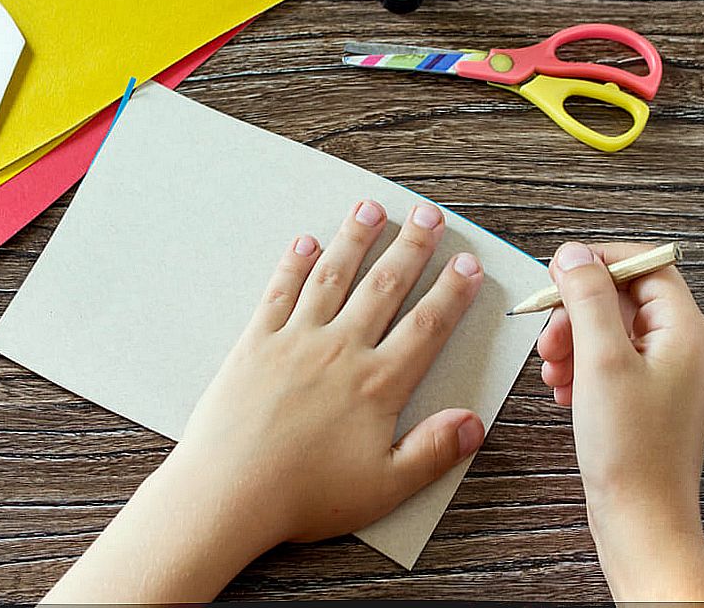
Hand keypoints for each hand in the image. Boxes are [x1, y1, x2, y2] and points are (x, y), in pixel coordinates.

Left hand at [44, 200, 485, 602]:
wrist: (229, 492)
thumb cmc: (304, 494)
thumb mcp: (383, 487)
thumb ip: (432, 452)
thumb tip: (474, 423)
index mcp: (376, 384)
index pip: (426, 326)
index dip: (451, 292)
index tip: (467, 263)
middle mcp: (339, 350)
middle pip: (383, 287)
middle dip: (410, 247)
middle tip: (427, 215)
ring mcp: (294, 340)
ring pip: (332, 277)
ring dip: (354, 239)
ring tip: (370, 208)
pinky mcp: (255, 343)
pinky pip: (279, 292)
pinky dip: (293, 265)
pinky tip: (304, 242)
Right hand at [537, 242, 703, 601]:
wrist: (639, 517)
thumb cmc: (631, 451)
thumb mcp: (601, 360)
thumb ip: (587, 298)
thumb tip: (573, 254)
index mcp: (684, 332)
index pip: (645, 265)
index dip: (598, 263)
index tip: (559, 274)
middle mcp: (679, 347)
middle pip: (620, 297)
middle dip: (576, 312)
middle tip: (551, 337)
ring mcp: (662, 373)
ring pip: (607, 329)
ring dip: (571, 341)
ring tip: (554, 371)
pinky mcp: (642, 395)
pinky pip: (605, 360)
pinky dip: (579, 367)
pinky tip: (565, 390)